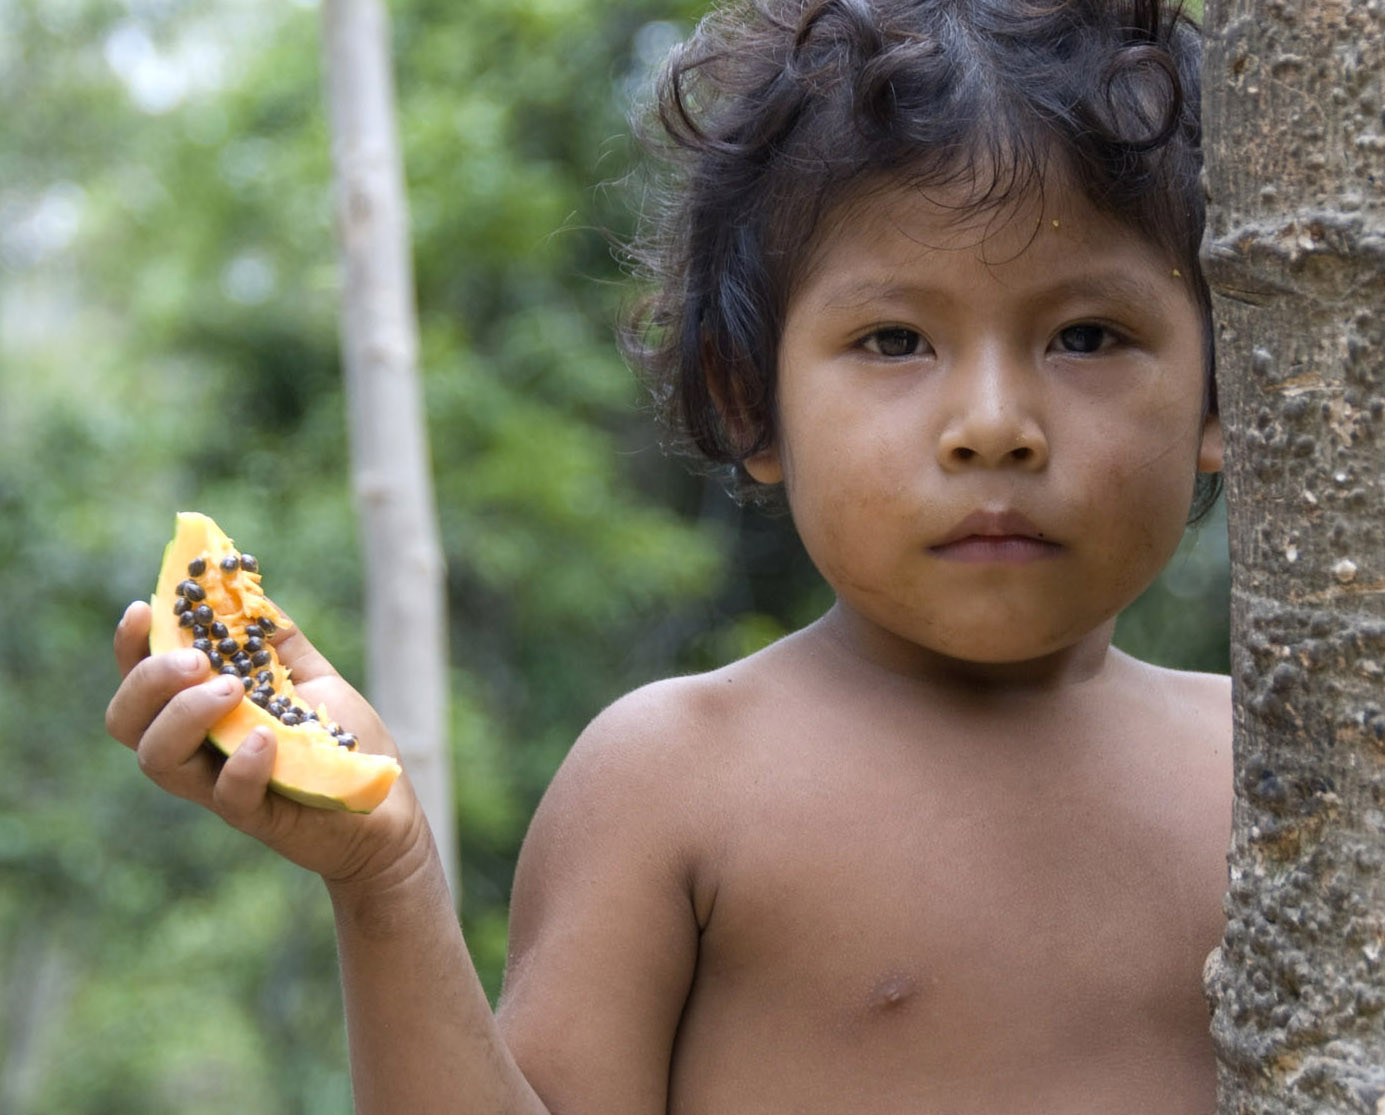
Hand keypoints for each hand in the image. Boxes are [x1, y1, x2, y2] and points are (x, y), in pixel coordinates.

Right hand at [106, 601, 433, 890]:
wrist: (387, 803)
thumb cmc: (344, 741)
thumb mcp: (312, 678)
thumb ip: (278, 643)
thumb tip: (248, 592)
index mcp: (204, 714)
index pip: (141, 685)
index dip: (131, 648)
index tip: (145, 609)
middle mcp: (200, 751)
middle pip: (129, 722)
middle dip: (150, 681)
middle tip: (198, 661)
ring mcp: (222, 786)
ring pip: (159, 760)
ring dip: (186, 715)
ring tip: (232, 689)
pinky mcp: (258, 816)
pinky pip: (227, 796)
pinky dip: (241, 763)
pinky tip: (266, 737)